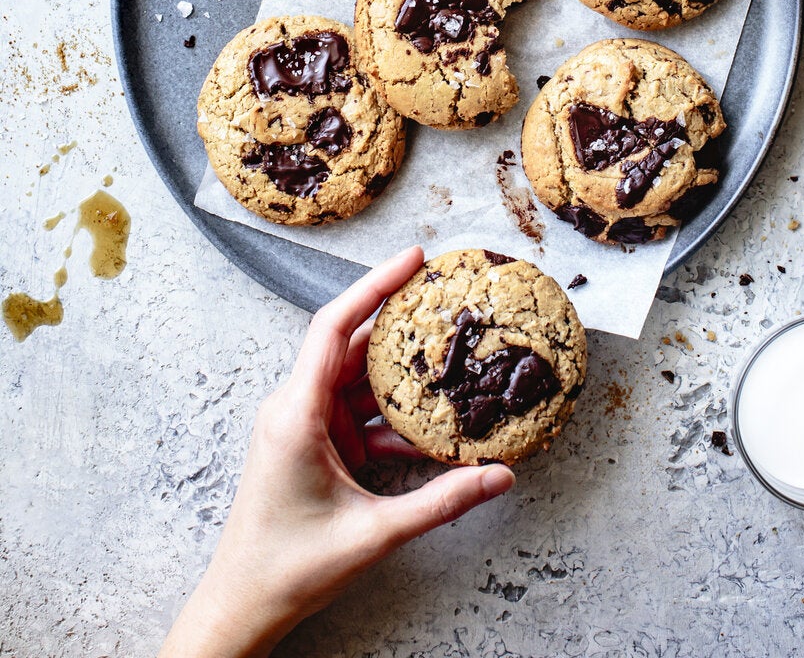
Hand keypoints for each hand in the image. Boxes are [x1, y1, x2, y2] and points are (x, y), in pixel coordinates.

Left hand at [159, 247, 514, 657]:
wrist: (244, 606)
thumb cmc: (289, 569)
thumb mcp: (374, 534)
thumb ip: (441, 501)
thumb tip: (498, 476)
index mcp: (296, 413)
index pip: (335, 326)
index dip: (374, 285)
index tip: (413, 258)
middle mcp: (296, 408)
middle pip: (353, 346)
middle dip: (399, 323)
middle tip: (445, 297)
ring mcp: (304, 425)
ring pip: (359, 380)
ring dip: (401, 373)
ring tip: (450, 354)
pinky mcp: (315, 444)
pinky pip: (359, 413)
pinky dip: (393, 414)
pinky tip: (432, 420)